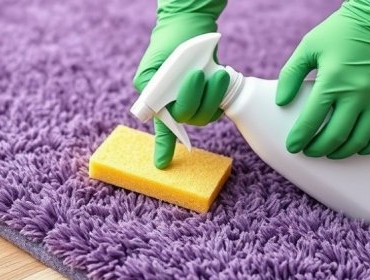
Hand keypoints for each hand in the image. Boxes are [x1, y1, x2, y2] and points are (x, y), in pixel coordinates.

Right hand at [133, 0, 228, 168]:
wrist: (188, 24)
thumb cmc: (167, 43)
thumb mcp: (153, 63)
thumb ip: (148, 86)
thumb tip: (155, 110)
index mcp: (159, 102)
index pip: (162, 129)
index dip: (163, 147)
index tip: (162, 164)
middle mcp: (177, 106)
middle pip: (187, 117)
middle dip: (194, 98)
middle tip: (196, 75)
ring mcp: (196, 101)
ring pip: (204, 114)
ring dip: (212, 95)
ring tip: (217, 73)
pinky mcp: (213, 95)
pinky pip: (218, 108)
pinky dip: (220, 95)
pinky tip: (220, 77)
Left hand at [276, 0, 369, 158]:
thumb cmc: (339, 32)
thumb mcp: (308, 47)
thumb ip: (290, 75)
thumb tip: (280, 103)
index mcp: (333, 80)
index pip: (312, 119)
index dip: (300, 138)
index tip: (292, 147)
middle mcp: (357, 92)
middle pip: (336, 135)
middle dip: (318, 149)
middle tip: (308, 152)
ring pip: (359, 139)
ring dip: (342, 152)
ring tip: (329, 153)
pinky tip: (359, 150)